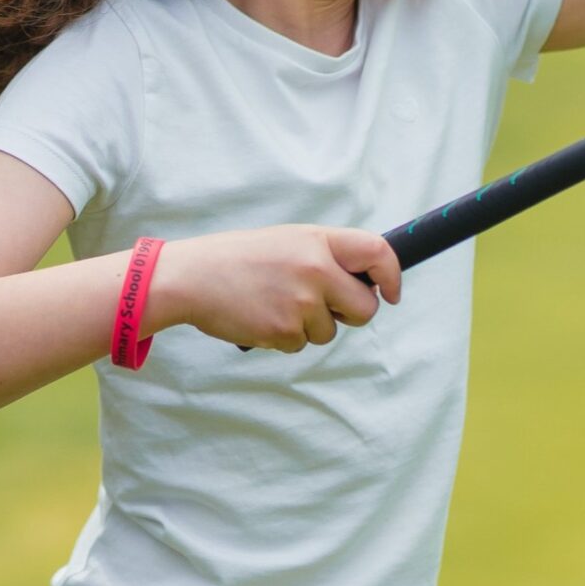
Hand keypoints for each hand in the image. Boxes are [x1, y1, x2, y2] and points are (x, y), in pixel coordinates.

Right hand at [152, 225, 400, 351]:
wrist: (192, 278)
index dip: (392, 275)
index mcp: (318, 241)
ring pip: (329, 332)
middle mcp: (316, 269)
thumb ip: (325, 256)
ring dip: (309, 326)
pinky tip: (262, 316)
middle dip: (351, 314)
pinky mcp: (284, 330)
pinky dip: (285, 337)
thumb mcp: (288, 241)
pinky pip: (301, 344)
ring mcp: (301, 302)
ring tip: (275, 303)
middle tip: (325, 307)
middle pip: (366, 308)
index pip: (377, 252)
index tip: (392, 292)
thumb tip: (364, 282)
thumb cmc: (240, 259)